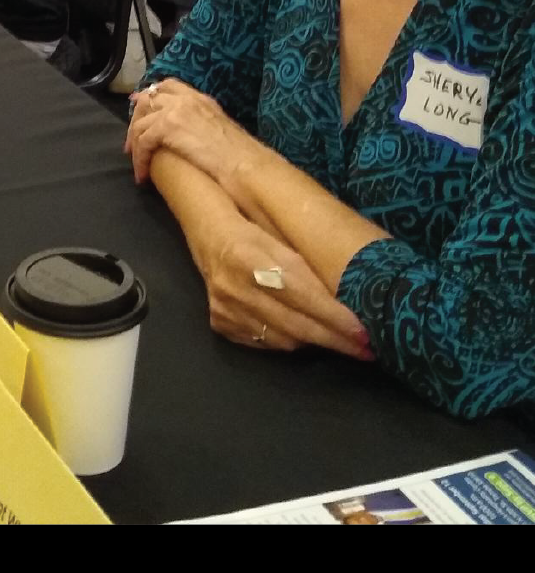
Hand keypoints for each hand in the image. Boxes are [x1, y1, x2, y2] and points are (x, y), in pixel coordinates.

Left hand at [125, 79, 271, 187]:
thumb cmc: (236, 153)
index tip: (138, 112)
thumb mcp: (216, 126)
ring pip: (140, 123)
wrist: (244, 162)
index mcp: (199, 98)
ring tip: (137, 164)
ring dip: (135, 145)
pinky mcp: (167, 126)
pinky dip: (140, 159)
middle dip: (135, 121)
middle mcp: (185, 99)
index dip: (148, 98)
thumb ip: (197, 121)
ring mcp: (175, 110)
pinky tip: (143, 175)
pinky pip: (143, 142)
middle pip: (147, 101)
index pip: (167, 86)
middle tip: (131, 145)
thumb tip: (181, 131)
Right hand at [183, 207, 370, 358]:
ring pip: (281, 338)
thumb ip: (307, 267)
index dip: (335, 316)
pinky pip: (263, 342)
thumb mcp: (282, 236)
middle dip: (335, 338)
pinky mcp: (219, 320)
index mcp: (249, 255)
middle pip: (294, 323)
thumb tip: (349, 299)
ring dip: (315, 342)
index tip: (364, 331)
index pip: (301, 294)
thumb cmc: (254, 224)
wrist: (205, 230)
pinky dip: (289, 340)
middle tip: (366, 348)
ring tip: (342, 342)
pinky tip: (305, 336)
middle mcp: (233, 286)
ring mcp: (224, 307)